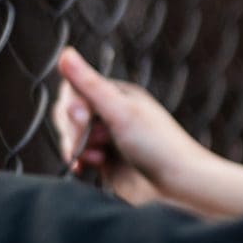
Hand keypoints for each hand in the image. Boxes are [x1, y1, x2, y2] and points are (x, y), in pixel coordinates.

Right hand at [53, 47, 242, 219]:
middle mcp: (113, 115)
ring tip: (98, 157)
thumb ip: (89, 85)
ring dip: (77, 147)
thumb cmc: (158, 146)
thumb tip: (65, 53)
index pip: (76, 90)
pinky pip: (79, 158)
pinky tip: (86, 169)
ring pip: (72, 137)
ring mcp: (108, 140)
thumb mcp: (121, 112)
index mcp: (119, 96)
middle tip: (87, 143)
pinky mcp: (106, 163)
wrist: (178, 188)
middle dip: (73, 130)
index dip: (72, 104)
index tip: (81, 118)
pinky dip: (79, 162)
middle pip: (69, 114)